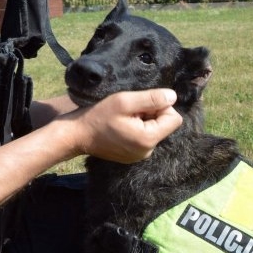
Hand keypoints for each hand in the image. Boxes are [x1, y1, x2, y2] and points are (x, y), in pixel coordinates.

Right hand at [60, 89, 181, 163]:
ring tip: (124, 118)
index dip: (162, 106)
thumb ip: (152, 98)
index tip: (142, 104)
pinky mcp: (133, 156)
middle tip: (130, 111)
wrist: (77, 135)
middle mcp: (148, 152)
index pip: (174, 119)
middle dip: (152, 114)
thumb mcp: (125, 101)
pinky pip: (145, 138)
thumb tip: (173, 96)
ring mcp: (140, 156)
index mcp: (148, 139)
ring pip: (155, 130)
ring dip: (144, 120)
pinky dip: (137, 129)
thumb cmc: (99, 116)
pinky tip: (121, 126)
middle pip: (165, 125)